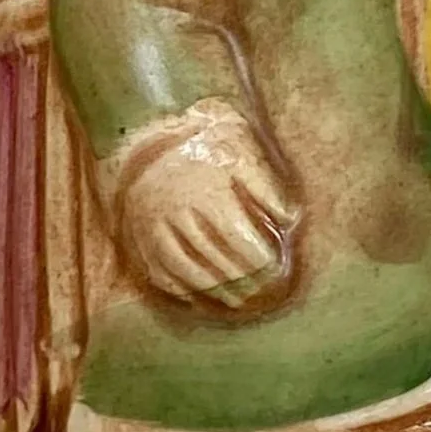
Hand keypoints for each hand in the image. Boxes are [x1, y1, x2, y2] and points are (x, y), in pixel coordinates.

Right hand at [112, 99, 296, 306]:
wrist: (147, 131)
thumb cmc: (202, 141)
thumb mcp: (240, 151)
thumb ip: (266, 185)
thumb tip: (290, 218)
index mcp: (207, 196)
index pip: (240, 241)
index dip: (261, 259)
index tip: (275, 266)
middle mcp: (179, 216)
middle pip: (216, 260)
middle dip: (243, 280)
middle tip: (262, 291)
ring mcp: (155, 228)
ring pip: (187, 271)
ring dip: (214, 291)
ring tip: (236, 300)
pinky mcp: (140, 235)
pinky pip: (159, 272)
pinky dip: (179, 289)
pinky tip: (197, 296)